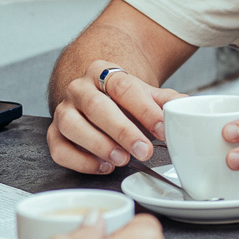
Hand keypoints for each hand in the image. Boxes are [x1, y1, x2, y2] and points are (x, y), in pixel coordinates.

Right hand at [48, 60, 183, 173]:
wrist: (97, 93)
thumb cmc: (123, 99)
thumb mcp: (146, 94)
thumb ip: (165, 101)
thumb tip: (185, 106)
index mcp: (103, 72)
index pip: (123, 87)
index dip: (144, 109)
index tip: (163, 129)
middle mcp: (79, 88)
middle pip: (96, 106)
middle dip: (122, 131)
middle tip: (144, 151)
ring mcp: (63, 110)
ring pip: (72, 126)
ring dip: (98, 145)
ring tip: (122, 160)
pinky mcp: (54, 134)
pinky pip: (59, 149)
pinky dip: (80, 161)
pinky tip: (103, 166)